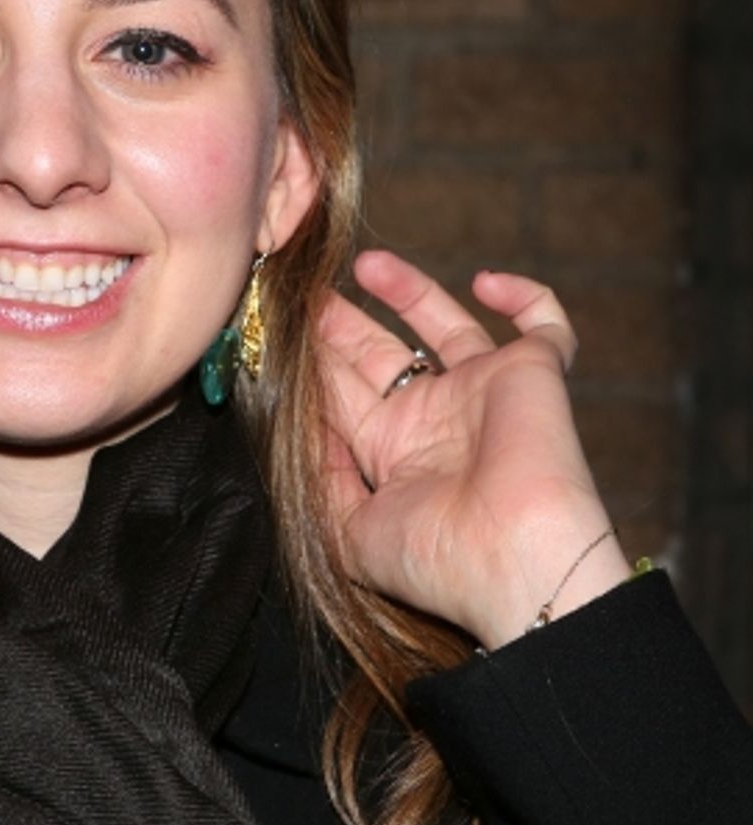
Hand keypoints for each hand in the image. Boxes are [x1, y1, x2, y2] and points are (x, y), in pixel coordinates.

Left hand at [317, 250, 631, 650]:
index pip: (345, 392)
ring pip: (448, 325)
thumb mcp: (347, 530)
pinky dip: (524, 296)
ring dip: (408, 291)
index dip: (315, 360)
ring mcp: (484, 392)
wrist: (512, 558)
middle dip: (344, 323)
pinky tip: (485, 282)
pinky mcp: (534, 372)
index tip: (278, 329)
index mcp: (393, 452)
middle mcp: (436, 418)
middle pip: (383, 353)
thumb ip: (320, 475)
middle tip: (308, 291)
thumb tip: (298, 424)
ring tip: (365, 266)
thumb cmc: (433, 557)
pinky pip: (545, 324)